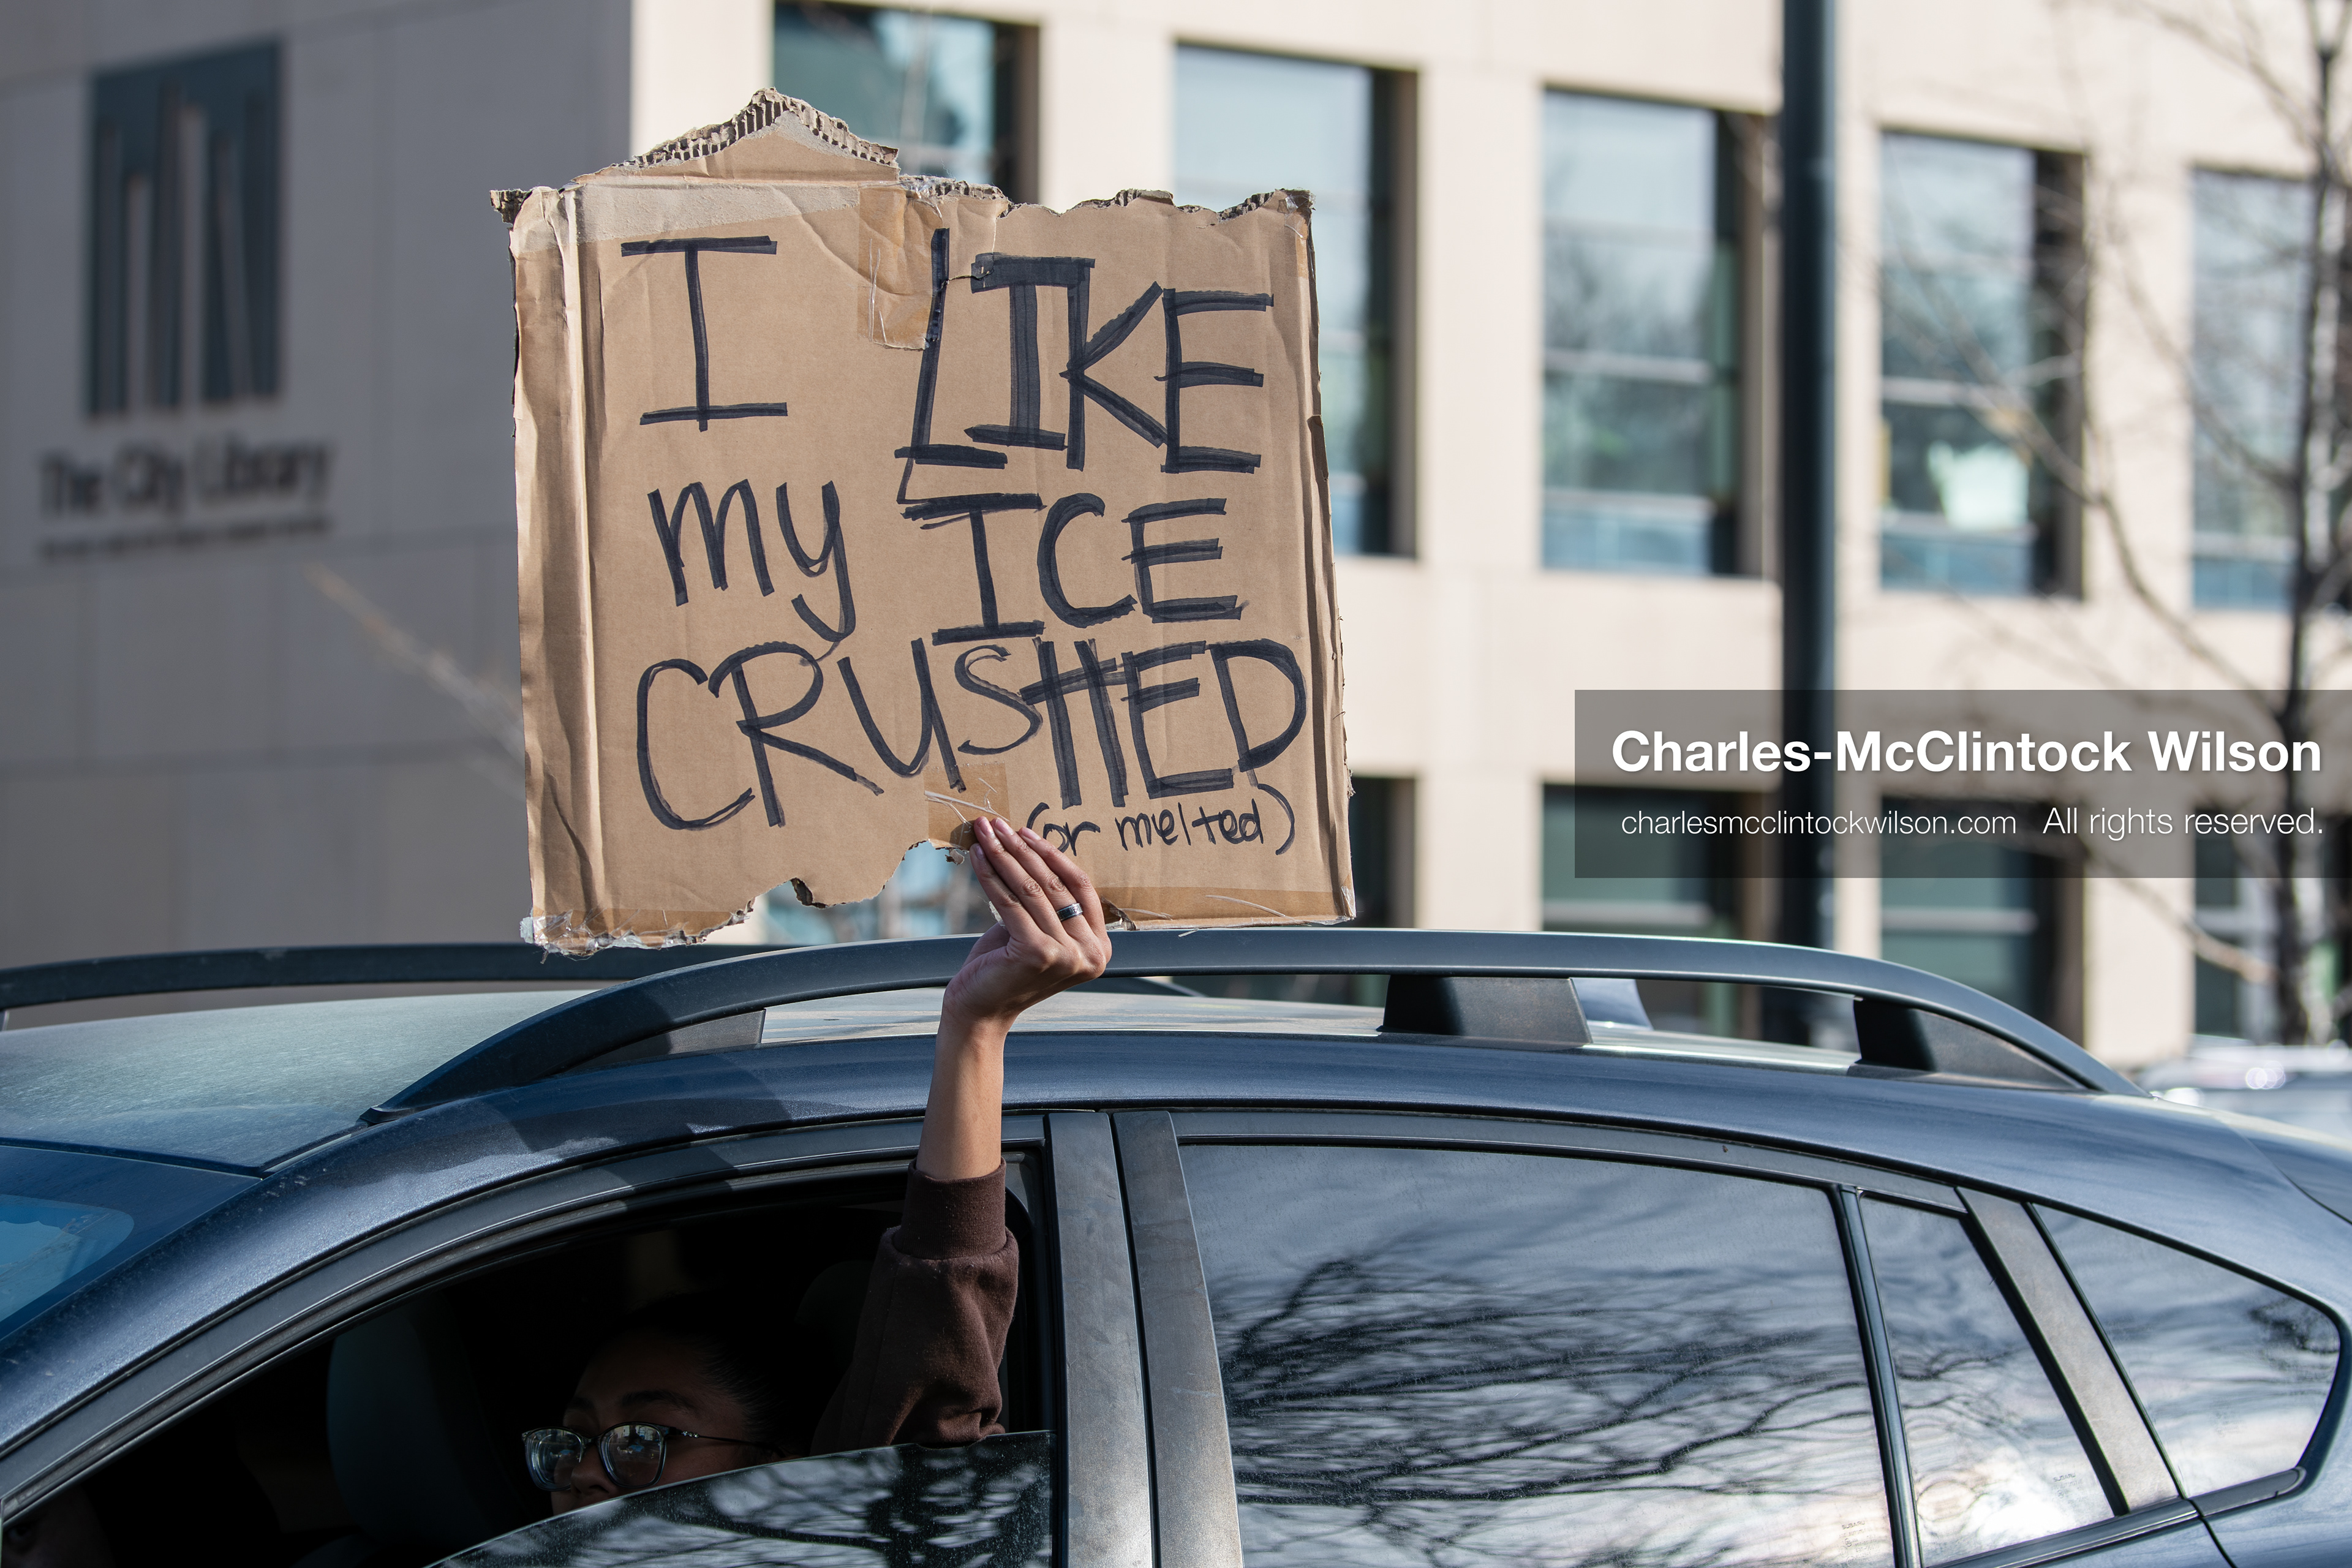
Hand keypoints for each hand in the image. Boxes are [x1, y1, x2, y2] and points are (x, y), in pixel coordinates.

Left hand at [918, 817, 1110, 1179]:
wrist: (980, 1013)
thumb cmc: (1005, 968)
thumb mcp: (1037, 930)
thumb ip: (1047, 901)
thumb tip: (1032, 846)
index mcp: (1100, 949)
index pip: (1081, 888)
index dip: (1053, 856)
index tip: (1026, 832)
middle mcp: (1090, 953)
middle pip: (1055, 885)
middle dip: (1024, 850)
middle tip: (999, 824)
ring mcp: (1065, 955)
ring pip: (1032, 890)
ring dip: (1005, 856)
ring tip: (986, 832)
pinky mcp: (1035, 952)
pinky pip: (1010, 902)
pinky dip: (991, 875)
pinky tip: (978, 856)